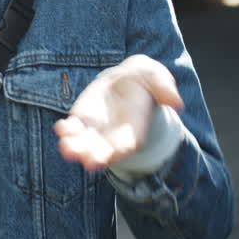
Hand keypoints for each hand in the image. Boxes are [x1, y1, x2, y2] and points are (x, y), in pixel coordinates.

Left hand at [54, 55, 183, 171]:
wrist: (123, 81)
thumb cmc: (144, 81)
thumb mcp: (155, 77)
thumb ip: (163, 87)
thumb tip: (176, 102)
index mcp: (135, 130)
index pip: (127, 145)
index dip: (119, 151)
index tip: (111, 155)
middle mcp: (114, 135)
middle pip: (103, 151)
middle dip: (94, 156)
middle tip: (87, 161)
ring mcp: (96, 130)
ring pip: (84, 144)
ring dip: (75, 148)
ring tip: (66, 147)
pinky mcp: (81, 120)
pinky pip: (72, 129)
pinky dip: (66, 131)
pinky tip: (61, 128)